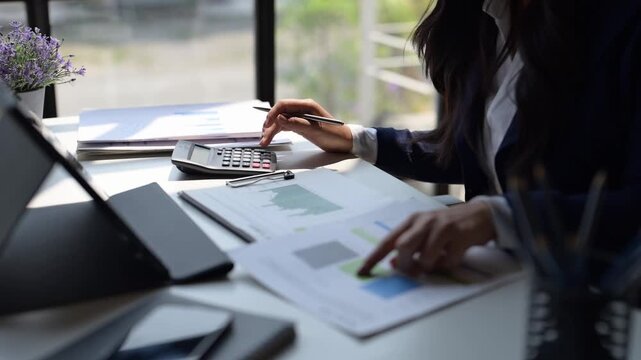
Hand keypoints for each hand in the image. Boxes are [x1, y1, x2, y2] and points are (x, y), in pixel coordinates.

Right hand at [259, 99, 352, 152]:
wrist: (344, 141)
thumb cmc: (334, 134)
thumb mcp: (315, 130)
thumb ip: (297, 124)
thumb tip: (279, 118)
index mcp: (307, 106)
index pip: (284, 105)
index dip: (273, 114)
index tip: (267, 125)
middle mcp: (302, 109)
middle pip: (280, 114)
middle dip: (270, 125)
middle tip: (264, 138)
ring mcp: (301, 117)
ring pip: (281, 121)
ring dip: (272, 130)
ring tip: (265, 141)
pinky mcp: (300, 125)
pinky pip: (285, 126)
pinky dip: (278, 132)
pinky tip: (271, 137)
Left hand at [358, 202, 495, 275]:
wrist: (482, 214)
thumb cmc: (450, 226)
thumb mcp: (426, 232)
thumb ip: (409, 246)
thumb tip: (393, 264)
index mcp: (412, 221)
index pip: (388, 241)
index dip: (374, 257)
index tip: (362, 271)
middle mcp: (425, 221)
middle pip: (403, 247)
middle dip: (405, 265)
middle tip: (413, 271)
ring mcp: (442, 227)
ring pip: (425, 257)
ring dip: (429, 267)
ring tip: (438, 261)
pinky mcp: (460, 236)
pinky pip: (448, 261)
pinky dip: (448, 265)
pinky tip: (453, 256)